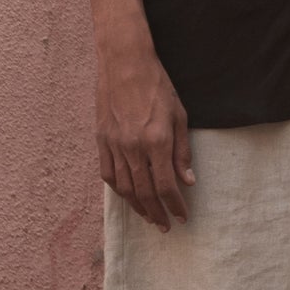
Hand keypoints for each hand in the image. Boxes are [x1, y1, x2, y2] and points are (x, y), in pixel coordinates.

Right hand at [96, 33, 194, 229]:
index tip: (182, 217)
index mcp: (157, 141)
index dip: (175, 205)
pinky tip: (127, 196)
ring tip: (149, 217)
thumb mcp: (180, 116)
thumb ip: (182, 151)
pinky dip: (118, 190)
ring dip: (137, 207)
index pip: (166, 185)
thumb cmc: (157, 86)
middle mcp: (133, 147)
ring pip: (124, 188)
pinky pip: (108, 174)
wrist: (124, 63)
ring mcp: (114, 145)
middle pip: (144, 192)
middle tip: (166, 225)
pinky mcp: (101, 140)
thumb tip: (188, 181)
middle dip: (157, 213)